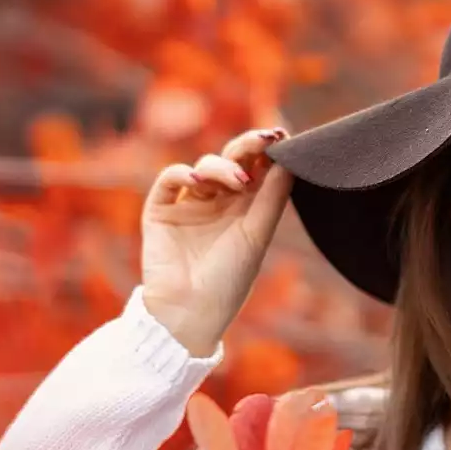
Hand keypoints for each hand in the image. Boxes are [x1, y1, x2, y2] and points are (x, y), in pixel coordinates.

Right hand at [140, 126, 294, 357]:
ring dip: (221, 166)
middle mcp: (218, 202)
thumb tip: (289, 158)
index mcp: (245, 209)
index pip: (257, 169)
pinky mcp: (160, 210)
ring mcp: (188, 204)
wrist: (190, 312)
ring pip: (204, 166)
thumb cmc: (229, 280)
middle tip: (264, 139)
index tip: (282, 136)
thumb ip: (272, 198)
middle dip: (247, 146)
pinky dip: (182, 174)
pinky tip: (198, 182)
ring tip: (237, 182)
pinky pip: (169, 180)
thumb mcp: (257, 235)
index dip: (266, 151)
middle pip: (232, 160)